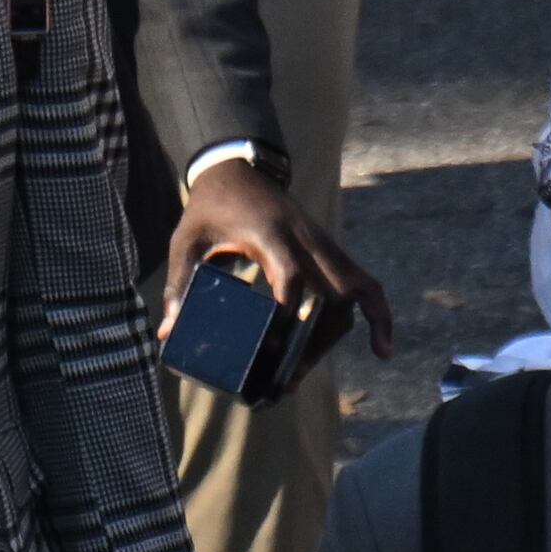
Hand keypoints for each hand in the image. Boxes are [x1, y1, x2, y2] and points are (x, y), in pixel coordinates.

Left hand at [161, 157, 391, 359]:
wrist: (239, 173)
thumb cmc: (210, 210)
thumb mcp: (186, 242)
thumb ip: (179, 283)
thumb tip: (168, 332)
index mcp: (269, 235)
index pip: (291, 276)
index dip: (289, 313)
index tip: (275, 349)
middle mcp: (306, 241)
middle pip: (330, 296)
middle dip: (313, 341)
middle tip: (285, 378)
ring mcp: (324, 246)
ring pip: (351, 298)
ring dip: (333, 339)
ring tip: (300, 373)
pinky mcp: (331, 252)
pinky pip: (367, 286)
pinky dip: (379, 315)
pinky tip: (381, 349)